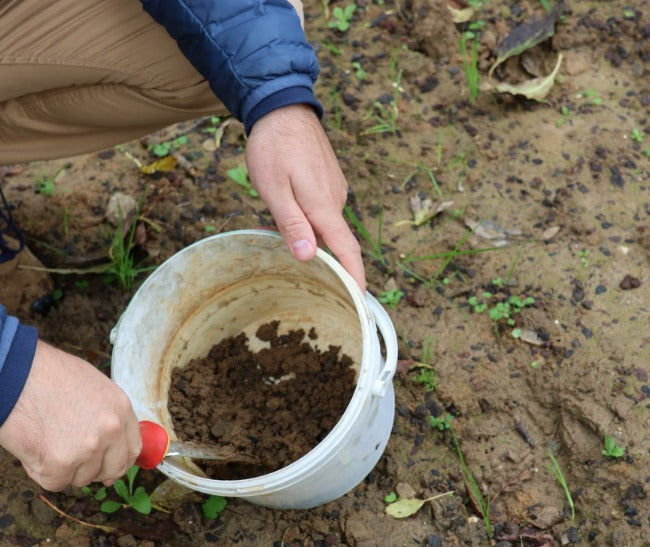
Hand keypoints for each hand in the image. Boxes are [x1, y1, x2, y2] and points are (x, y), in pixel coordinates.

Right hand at [0, 341, 141, 490]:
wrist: (15, 374)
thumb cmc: (47, 376)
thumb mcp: (92, 387)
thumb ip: (106, 414)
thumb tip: (112, 441)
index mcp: (120, 408)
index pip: (133, 448)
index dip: (119, 459)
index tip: (109, 465)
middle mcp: (111, 429)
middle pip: (114, 469)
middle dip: (96, 471)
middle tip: (76, 462)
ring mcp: (88, 448)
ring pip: (83, 478)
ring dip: (65, 468)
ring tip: (47, 440)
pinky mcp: (61, 463)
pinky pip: (56, 482)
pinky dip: (42, 471)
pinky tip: (35, 447)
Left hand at [246, 104, 365, 290]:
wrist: (283, 107)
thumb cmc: (274, 148)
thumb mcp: (274, 189)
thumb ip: (292, 224)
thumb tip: (310, 257)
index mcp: (323, 206)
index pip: (347, 249)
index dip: (356, 276)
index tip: (362, 300)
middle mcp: (335, 200)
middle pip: (336, 241)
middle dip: (328, 262)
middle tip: (309, 277)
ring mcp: (335, 190)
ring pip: (326, 225)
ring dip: (312, 237)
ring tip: (284, 240)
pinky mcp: (329, 181)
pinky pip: (323, 210)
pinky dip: (311, 220)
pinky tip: (291, 214)